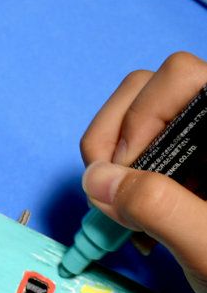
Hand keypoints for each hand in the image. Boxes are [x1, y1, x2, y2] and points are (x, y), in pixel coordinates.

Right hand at [80, 51, 206, 292]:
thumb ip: (158, 208)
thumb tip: (96, 179)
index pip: (181, 77)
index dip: (142, 119)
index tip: (125, 178)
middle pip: (149, 89)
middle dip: (114, 138)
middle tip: (108, 192)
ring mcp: (199, 142)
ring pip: (134, 116)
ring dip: (111, 160)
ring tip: (116, 209)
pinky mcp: (185, 164)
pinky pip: (135, 149)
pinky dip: (118, 178)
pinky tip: (127, 215)